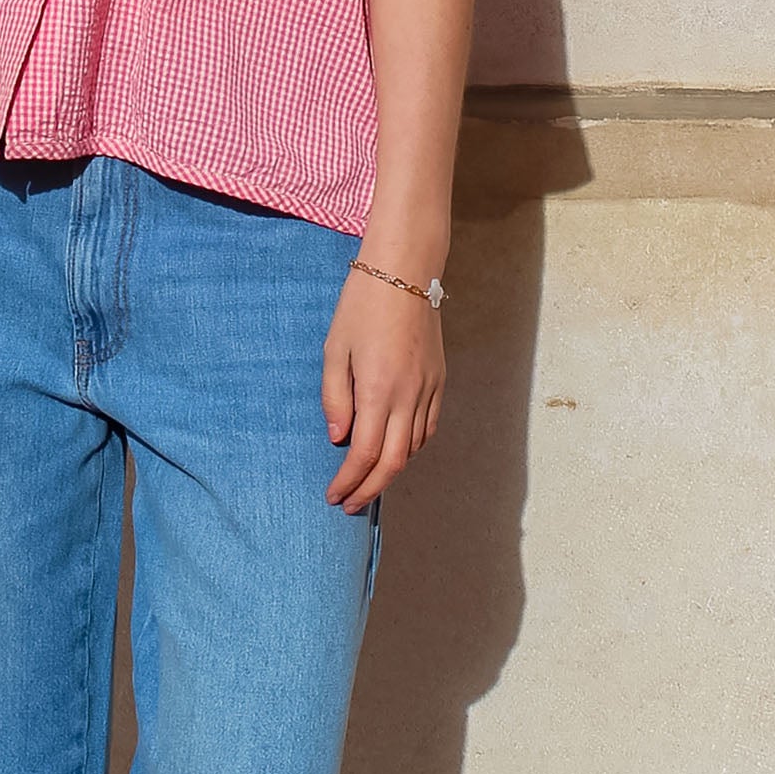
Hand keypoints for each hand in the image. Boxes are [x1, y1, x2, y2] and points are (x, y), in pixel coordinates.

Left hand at [322, 248, 446, 513]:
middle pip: (394, 462)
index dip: (349, 482)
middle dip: (370, 489)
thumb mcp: (335, 348)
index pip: (365, 454)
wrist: (404, 270)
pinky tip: (396, 448)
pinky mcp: (440, 378)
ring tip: (368, 479)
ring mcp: (429, 388)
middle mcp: (408, 395)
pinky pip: (429, 426)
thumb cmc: (362, 304)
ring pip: (414, 447)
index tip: (334, 496)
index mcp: (378, 389)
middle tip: (350, 503)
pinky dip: (412, 446)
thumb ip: (335, 397)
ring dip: (391, 470)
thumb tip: (338, 437)